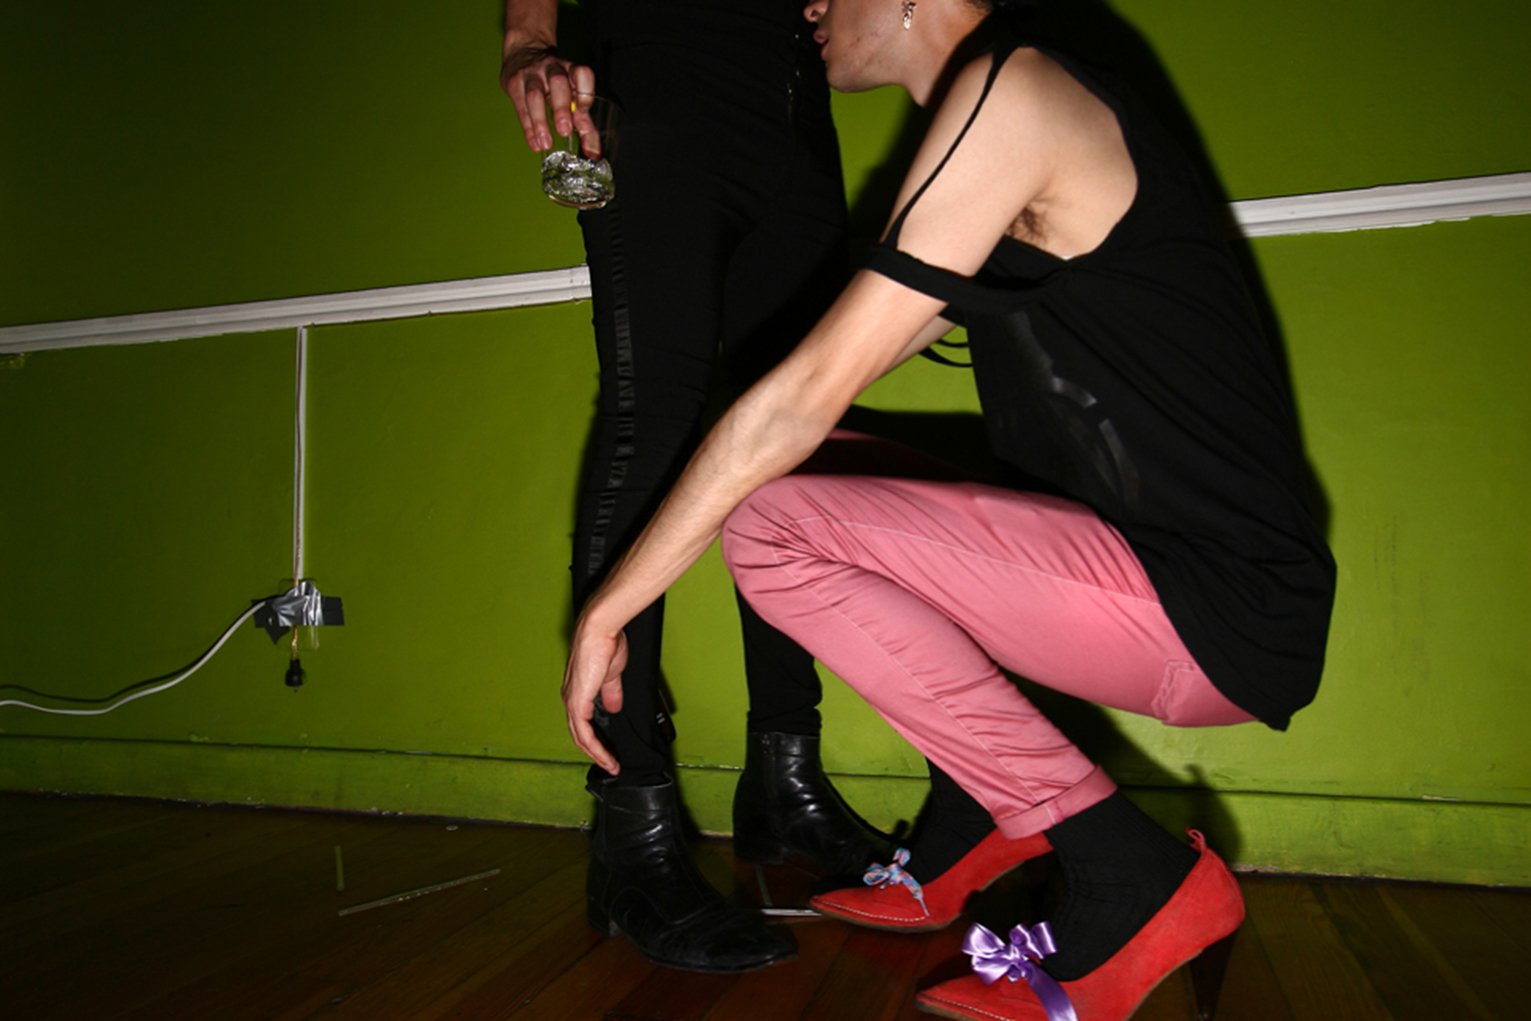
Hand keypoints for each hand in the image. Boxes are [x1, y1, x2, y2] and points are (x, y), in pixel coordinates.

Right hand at [500, 45, 598, 154]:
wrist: (522, 51)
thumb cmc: (551, 80)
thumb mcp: (570, 93)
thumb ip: (583, 120)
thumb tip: (593, 150)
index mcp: (570, 70)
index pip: (582, 74)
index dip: (585, 91)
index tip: (584, 110)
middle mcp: (552, 68)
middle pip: (558, 83)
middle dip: (561, 108)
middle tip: (564, 130)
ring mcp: (531, 74)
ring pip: (535, 94)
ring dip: (540, 120)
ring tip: (546, 142)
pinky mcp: (514, 83)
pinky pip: (521, 107)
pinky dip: (528, 127)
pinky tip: (534, 142)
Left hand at [562, 618, 627, 774]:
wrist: (599, 631)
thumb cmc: (604, 644)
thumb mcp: (611, 674)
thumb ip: (611, 693)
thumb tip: (614, 706)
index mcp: (578, 690)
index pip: (583, 722)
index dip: (596, 738)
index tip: (609, 749)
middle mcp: (570, 698)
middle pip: (579, 734)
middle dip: (596, 752)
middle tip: (610, 763)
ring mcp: (572, 701)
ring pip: (580, 737)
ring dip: (597, 754)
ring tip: (611, 765)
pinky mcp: (577, 703)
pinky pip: (584, 733)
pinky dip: (596, 748)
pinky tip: (606, 755)